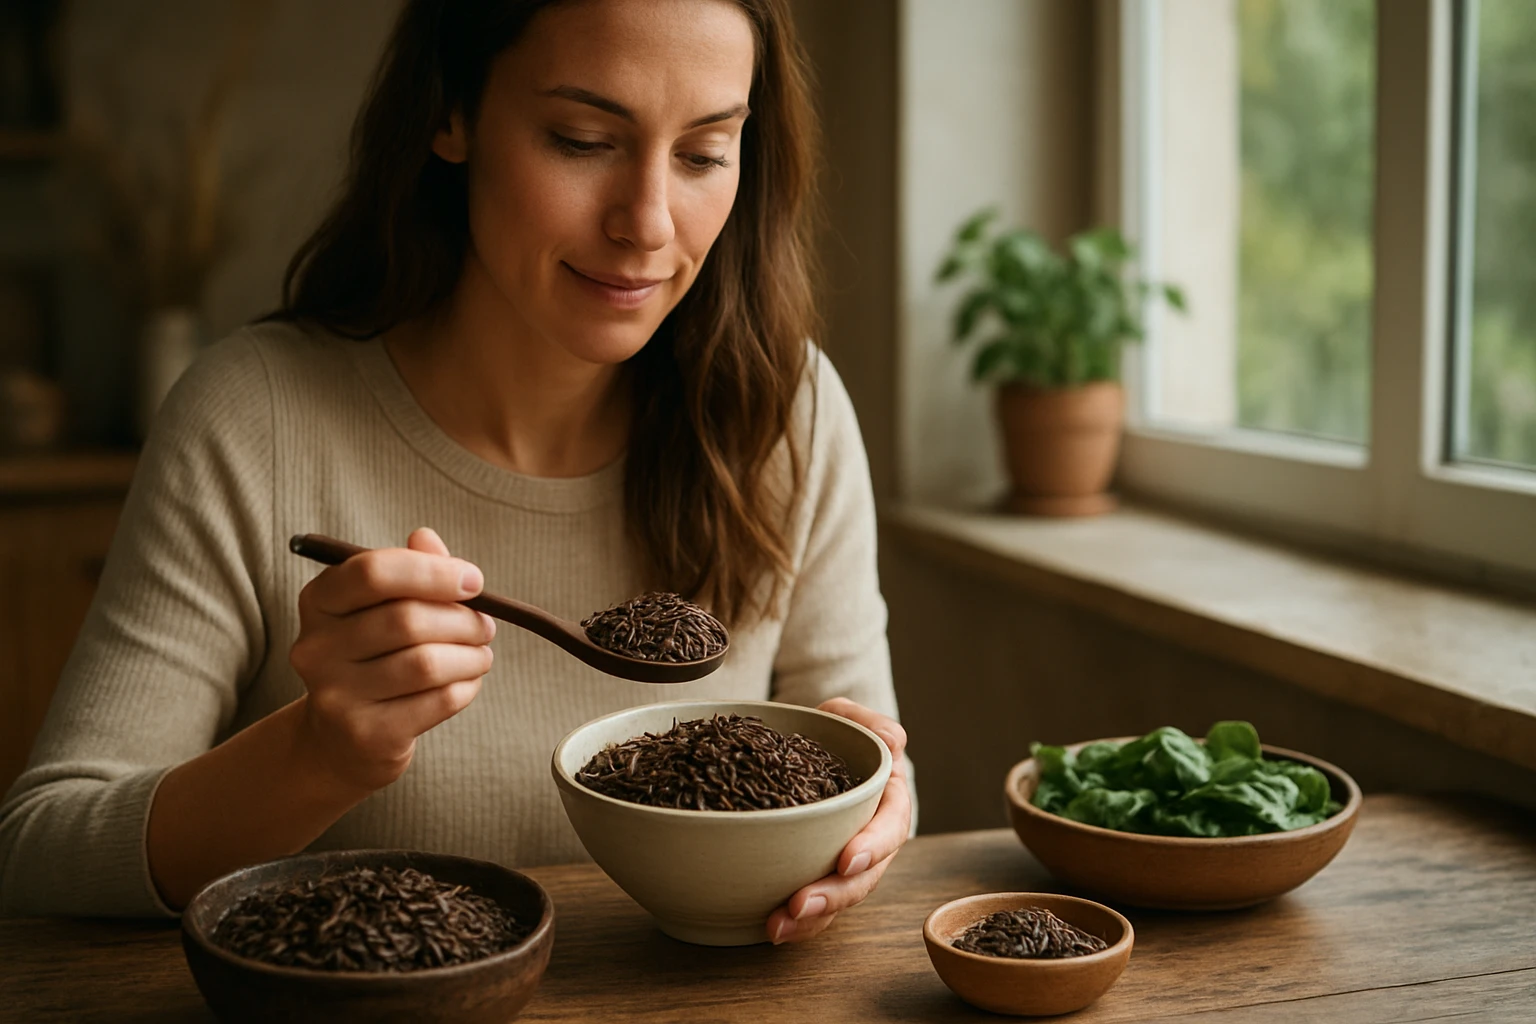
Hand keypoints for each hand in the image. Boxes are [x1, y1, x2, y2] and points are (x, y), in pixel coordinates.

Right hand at [289, 527, 494, 792]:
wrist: (342, 739)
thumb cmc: (375, 655)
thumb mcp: (384, 607)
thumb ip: (410, 569)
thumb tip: (427, 538)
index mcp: (318, 602)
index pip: (373, 573)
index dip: (433, 572)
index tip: (473, 580)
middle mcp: (316, 648)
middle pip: (407, 620)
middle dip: (463, 620)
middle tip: (485, 625)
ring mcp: (336, 696)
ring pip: (426, 663)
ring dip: (471, 655)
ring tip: (480, 654)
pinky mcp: (366, 735)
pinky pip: (438, 701)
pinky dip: (466, 687)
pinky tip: (466, 681)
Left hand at [766, 697, 911, 943]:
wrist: (801, 753)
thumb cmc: (829, 735)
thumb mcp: (846, 718)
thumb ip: (868, 723)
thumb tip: (892, 741)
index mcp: (887, 799)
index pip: (891, 825)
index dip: (873, 845)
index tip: (847, 860)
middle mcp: (874, 838)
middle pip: (866, 876)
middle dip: (835, 894)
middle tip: (801, 904)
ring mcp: (848, 864)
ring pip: (841, 899)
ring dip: (813, 919)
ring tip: (778, 927)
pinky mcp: (820, 877)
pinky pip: (816, 908)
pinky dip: (797, 923)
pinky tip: (772, 928)